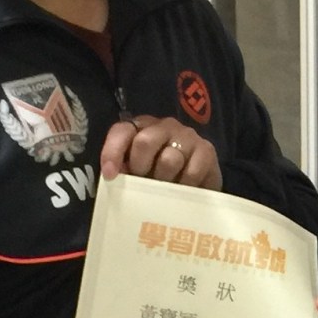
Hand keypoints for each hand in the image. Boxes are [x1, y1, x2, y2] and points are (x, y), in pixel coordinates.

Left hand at [101, 115, 222, 190]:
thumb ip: (124, 172)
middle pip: (145, 142)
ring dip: (164, 180)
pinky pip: (191, 171)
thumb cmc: (159, 176)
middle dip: (140, 168)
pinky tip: (183, 190)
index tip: (110, 176)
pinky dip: (184, 186)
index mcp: (141, 128)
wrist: (198, 182)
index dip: (112, 152)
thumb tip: (113, 179)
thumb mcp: (137, 173)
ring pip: (169, 159)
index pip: (122, 132)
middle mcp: (164, 126)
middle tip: (143, 184)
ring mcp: (187, 136)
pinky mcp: (206, 150)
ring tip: (164, 190)